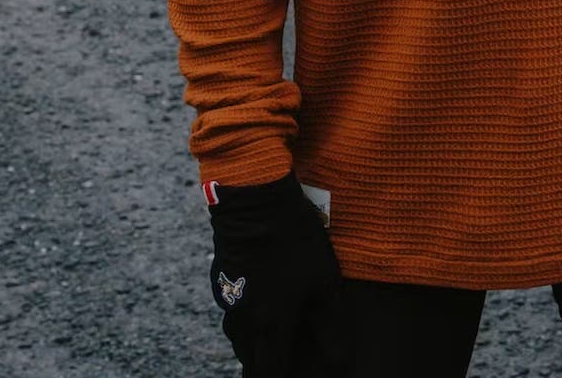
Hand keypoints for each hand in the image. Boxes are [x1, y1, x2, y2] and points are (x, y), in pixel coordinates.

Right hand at [205, 174, 345, 375]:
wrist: (254, 201)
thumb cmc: (295, 241)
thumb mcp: (324, 283)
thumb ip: (330, 326)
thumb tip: (339, 361)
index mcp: (269, 325)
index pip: (267, 373)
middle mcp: (243, 319)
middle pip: (249, 359)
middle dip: (264, 366)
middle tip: (283, 362)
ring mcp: (228, 298)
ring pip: (238, 335)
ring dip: (254, 343)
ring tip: (274, 338)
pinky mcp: (222, 279)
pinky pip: (233, 310)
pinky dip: (247, 317)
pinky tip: (263, 303)